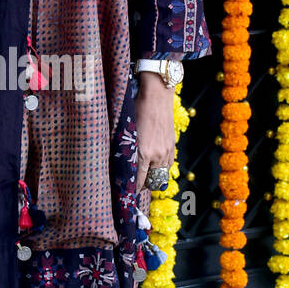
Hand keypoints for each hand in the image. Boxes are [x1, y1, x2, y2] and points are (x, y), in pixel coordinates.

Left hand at [135, 72, 175, 192]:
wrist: (157, 95)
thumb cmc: (135, 109)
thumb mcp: (125, 130)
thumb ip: (124, 150)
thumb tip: (116, 163)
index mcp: (143, 153)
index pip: (137, 180)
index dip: (131, 188)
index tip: (124, 192)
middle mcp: (157, 155)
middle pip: (150, 182)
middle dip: (140, 185)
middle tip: (130, 185)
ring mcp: (166, 151)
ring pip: (160, 176)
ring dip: (151, 178)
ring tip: (140, 176)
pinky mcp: (171, 146)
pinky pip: (166, 166)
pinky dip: (158, 168)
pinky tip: (151, 164)